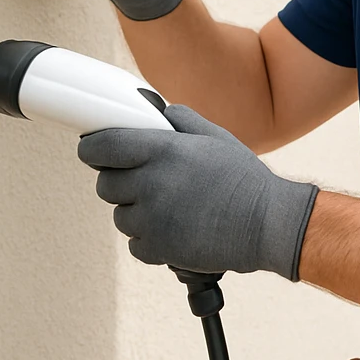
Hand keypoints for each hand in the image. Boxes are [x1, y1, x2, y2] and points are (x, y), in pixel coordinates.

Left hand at [78, 105, 319, 279]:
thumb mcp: (214, 137)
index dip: (92, 149)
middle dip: (120, 182)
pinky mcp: (159, 249)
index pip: (103, 147)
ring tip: (170, 208)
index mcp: (162, 150)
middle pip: (105, 184)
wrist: (267, 224)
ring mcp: (153, 219)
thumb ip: (179, 120)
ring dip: (137, 212)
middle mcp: (152, 183)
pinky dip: (149, 240)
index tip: (93, 151)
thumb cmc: (243, 179)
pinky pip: (135, 244)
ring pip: (120, 216)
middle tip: (146, 181)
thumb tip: (153, 111)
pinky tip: (175, 229)